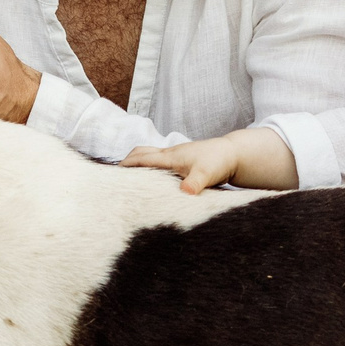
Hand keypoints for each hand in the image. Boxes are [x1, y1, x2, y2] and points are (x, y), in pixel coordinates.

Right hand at [122, 136, 247, 193]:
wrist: (234, 154)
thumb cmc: (219, 161)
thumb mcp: (206, 174)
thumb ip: (195, 183)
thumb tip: (184, 192)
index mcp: (170, 157)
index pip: (141, 158)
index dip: (124, 166)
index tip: (110, 176)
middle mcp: (169, 154)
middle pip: (140, 153)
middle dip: (126, 163)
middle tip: (115, 178)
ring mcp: (176, 157)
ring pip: (149, 157)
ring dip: (137, 165)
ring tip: (129, 181)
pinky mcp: (182, 162)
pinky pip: (159, 163)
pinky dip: (150, 169)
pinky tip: (152, 183)